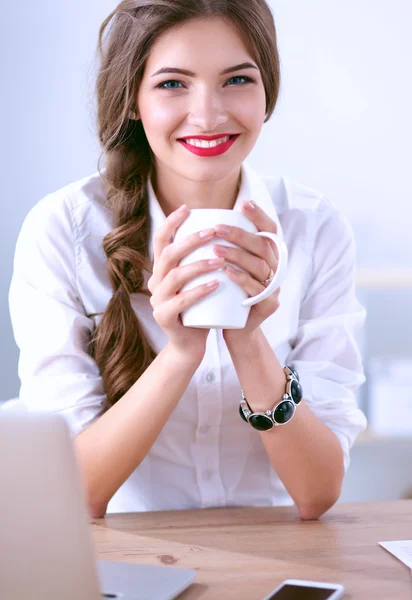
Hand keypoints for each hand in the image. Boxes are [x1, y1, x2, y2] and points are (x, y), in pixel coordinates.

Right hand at [148, 205, 222, 361]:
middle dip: (190, 240)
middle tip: (213, 231)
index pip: (160, 240)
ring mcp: (157, 300)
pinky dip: (199, 291)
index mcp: (162, 270)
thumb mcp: (198, 281)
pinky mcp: (164, 317)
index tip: (188, 208)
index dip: (171, 223)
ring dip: (198, 265)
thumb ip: (202, 260)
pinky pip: (181, 301)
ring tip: (220, 260)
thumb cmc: (199, 309)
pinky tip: (216, 284)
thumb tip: (223, 229)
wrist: (190, 345)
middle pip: (168, 254)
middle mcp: (155, 282)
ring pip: (174, 276)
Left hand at [213, 200, 280, 343]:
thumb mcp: (228, 266)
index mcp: (268, 256)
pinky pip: (256, 289)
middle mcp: (275, 268)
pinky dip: (241, 279)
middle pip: (262, 245)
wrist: (234, 330)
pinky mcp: (269, 305)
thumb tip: (200, 218)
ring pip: (259, 265)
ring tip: (215, 248)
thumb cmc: (227, 294)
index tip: (243, 203)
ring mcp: (274, 287)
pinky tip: (226, 272)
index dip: (260, 216)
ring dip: (237, 255)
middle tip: (217, 228)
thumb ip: (223, 245)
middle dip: (240, 234)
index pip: (269, 230)